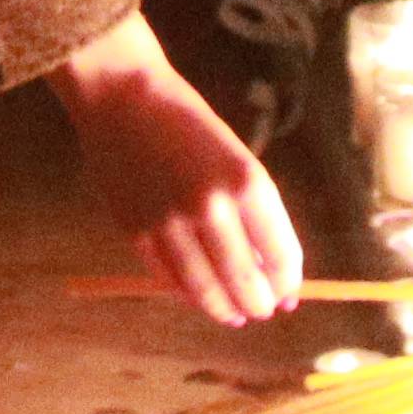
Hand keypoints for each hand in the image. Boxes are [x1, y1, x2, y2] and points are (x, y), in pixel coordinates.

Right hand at [48, 9, 301, 324]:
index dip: (288, 283)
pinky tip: (196, 295)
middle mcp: (211, 207)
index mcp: (248, 183)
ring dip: (223, 308)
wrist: (124, 98)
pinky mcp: (135, 232)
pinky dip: (186, 292)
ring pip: (204, 289)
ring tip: (232, 315)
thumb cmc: (189, 123)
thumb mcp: (237, 161)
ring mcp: (170, 223)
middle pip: (244, 280)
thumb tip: (270, 270)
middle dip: (258, 303)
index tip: (288, 295)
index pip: (280, 255)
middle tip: (261, 310)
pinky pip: (167, 278)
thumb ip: (254, 214)